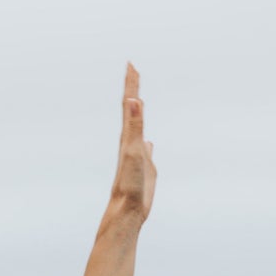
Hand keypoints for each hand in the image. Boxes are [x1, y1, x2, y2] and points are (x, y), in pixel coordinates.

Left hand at [108, 63, 156, 224]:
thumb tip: (133, 101)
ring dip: (138, 112)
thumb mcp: (133, 151)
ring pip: (137, 128)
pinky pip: (145, 149)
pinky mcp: (144, 168)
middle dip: (132, 90)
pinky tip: (149, 143)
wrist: (126, 210)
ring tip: (139, 99)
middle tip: (133, 70)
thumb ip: (134, 126)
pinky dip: (147, 141)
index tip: (131, 65)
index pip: (129, 104)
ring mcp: (137, 155)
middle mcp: (130, 142)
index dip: (131, 85)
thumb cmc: (129, 183)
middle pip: (131, 111)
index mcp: (128, 136)